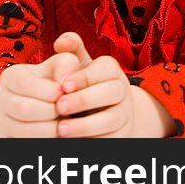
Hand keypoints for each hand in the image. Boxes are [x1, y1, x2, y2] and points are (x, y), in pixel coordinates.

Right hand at [0, 51, 82, 137]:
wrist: (51, 100)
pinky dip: (47, 139)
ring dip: (51, 128)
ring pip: (24, 130)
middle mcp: (1, 99)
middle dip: (52, 110)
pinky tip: (61, 133)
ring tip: (67, 122)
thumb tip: (65, 82)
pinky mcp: (8, 138)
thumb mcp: (62, 65)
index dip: (48, 90)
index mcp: (11, 77)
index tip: (65, 92)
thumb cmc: (58, 79)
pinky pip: (26, 142)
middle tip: (68, 110)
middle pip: (24, 109)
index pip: (23, 83)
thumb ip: (65, 65)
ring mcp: (2, 121)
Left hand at [53, 32, 173, 136]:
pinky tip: (70, 142)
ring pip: (112, 119)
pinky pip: (110, 138)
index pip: (106, 68)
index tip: (63, 85)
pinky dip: (91, 140)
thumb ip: (70, 52)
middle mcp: (122, 90)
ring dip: (86, 125)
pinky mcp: (122, 135)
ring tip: (61, 129)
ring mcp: (124, 114)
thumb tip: (62, 41)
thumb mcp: (78, 68)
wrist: (100, 115)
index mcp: (112, 71)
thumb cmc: (81, 88)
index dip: (85, 77)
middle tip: (59, 106)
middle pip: (112, 92)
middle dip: (85, 99)